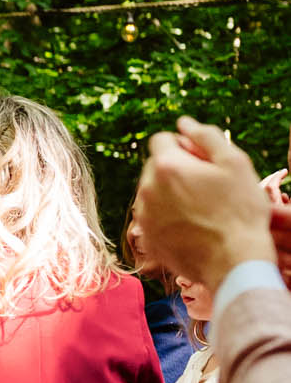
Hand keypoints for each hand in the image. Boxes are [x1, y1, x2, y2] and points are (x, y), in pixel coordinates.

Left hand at [136, 116, 277, 291]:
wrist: (233, 260)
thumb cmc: (239, 209)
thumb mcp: (234, 162)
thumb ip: (206, 136)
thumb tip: (184, 122)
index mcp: (166, 167)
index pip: (161, 140)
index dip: (184, 144)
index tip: (203, 159)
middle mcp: (145, 190)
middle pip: (155, 167)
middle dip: (177, 168)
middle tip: (207, 183)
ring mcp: (143, 217)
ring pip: (153, 192)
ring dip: (171, 192)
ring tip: (202, 206)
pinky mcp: (146, 239)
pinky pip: (154, 217)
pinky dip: (168, 215)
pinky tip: (193, 224)